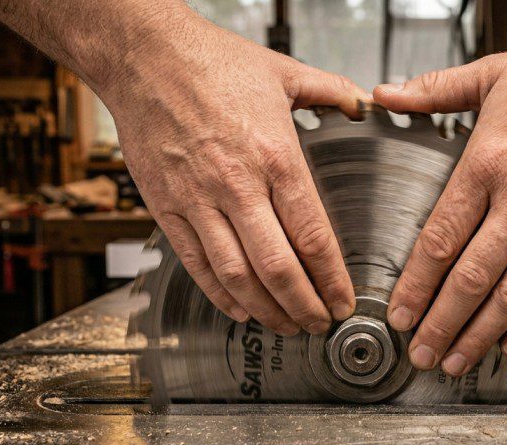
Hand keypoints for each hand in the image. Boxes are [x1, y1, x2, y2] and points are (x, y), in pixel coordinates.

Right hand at [105, 17, 369, 335]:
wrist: (144, 56)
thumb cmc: (210, 61)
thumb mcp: (283, 70)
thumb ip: (331, 90)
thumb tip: (363, 105)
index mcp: (274, 155)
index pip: (311, 234)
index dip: (332, 278)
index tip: (344, 299)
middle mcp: (237, 184)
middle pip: (277, 267)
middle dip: (304, 306)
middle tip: (321, 324)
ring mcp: (197, 200)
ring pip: (236, 275)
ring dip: (265, 310)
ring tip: (287, 326)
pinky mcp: (166, 207)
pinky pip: (196, 264)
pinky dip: (220, 295)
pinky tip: (240, 309)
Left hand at [374, 36, 506, 375]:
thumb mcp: (493, 74)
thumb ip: (434, 90)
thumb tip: (384, 95)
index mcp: (490, 163)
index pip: (442, 239)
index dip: (417, 285)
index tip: (400, 313)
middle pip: (472, 278)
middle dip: (440, 324)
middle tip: (420, 354)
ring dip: (481, 334)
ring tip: (456, 360)